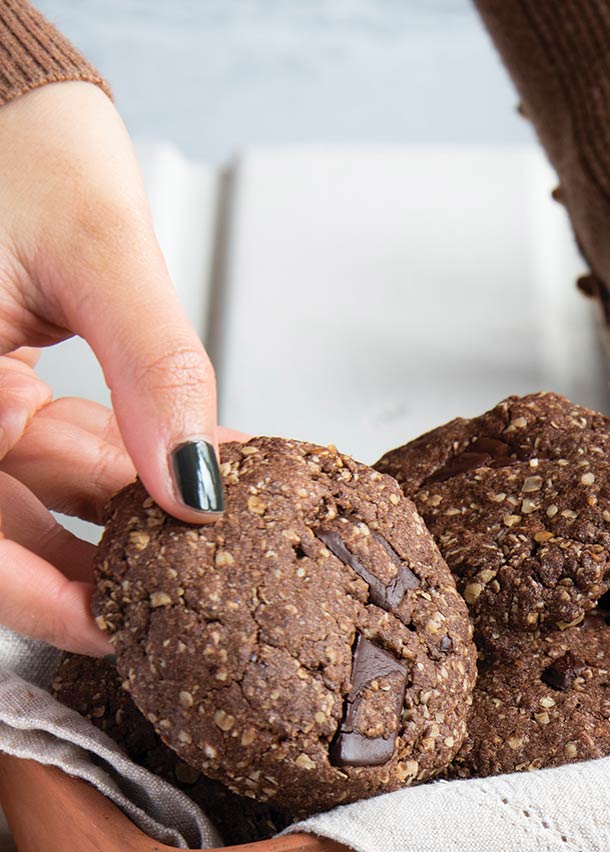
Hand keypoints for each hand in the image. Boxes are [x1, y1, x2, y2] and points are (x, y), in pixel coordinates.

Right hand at [0, 83, 223, 649]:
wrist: (4, 93)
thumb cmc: (16, 136)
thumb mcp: (97, 246)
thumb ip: (153, 365)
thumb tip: (194, 482)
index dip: (36, 597)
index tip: (116, 628)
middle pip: (3, 530)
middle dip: (99, 566)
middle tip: (186, 597)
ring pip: (37, 499)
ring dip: (126, 517)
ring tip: (215, 523)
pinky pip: (54, 455)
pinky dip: (125, 465)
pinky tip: (196, 468)